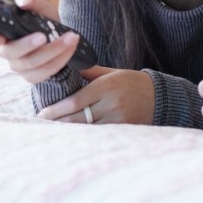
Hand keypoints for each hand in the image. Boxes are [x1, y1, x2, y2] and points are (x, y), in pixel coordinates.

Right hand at [0, 0, 78, 82]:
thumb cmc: (41, 19)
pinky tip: (71, 47)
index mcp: (3, 33)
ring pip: (33, 63)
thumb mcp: (37, 5)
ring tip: (71, 37)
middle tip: (44, 36)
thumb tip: (23, 2)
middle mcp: (8, 52)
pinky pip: (46, 71)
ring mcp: (20, 67)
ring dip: (54, 50)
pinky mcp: (34, 76)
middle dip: (29, 44)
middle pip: (14, 52)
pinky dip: (61, 59)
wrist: (59, 35)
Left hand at [37, 66, 154, 124]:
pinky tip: (73, 135)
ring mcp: (118, 119)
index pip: (75, 101)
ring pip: (86, 129)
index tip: (42, 113)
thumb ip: (90, 72)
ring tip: (53, 129)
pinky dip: (84, 135)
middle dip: (58, 121)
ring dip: (69, 130)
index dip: (56, 110)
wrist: (160, 97)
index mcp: (106, 87)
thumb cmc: (132, 82)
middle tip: (42, 123)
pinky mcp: (123, 130)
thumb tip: (66, 67)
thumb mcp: (112, 72)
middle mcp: (111, 104)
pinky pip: (99, 134)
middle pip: (78, 118)